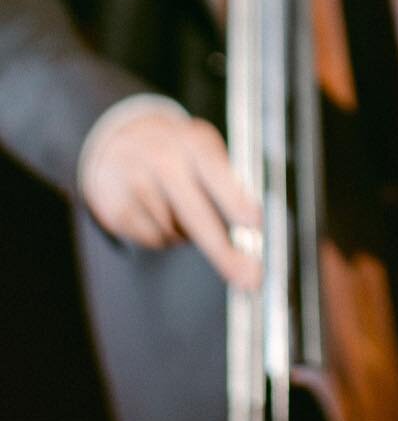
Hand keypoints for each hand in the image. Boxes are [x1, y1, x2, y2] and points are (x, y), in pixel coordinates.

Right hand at [81, 109, 262, 288]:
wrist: (120, 143)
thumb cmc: (180, 153)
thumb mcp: (204, 151)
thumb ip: (227, 180)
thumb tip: (253, 227)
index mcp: (193, 143)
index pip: (216, 171)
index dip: (235, 199)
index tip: (255, 223)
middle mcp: (162, 160)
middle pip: (195, 214)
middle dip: (223, 251)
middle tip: (249, 277)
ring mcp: (136, 185)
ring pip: (176, 233)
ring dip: (189, 235)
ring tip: (182, 208)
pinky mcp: (117, 209)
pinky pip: (154, 240)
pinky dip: (165, 237)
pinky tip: (160, 214)